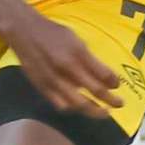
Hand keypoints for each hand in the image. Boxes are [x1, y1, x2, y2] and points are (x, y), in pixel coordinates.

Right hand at [0, 11, 124, 119]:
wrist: (23, 31)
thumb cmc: (53, 33)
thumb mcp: (76, 39)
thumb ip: (89, 59)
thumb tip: (104, 76)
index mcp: (77, 53)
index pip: (102, 73)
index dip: (114, 82)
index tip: (118, 85)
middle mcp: (67, 68)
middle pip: (94, 91)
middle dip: (110, 100)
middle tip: (120, 104)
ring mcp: (53, 80)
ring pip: (78, 104)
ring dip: (94, 110)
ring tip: (103, 112)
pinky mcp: (42, 87)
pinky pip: (60, 104)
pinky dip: (73, 108)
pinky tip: (79, 107)